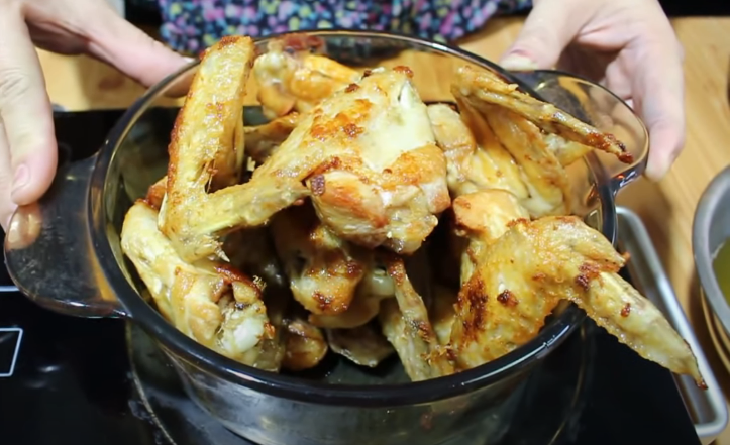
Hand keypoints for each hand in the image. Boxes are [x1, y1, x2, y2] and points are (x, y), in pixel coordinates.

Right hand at [0, 0, 188, 229]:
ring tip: (17, 227)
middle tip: (23, 229)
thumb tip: (189, 80)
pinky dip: (4, 162)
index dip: (25, 137)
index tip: (30, 189)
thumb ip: (130, 49)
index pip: (13, 85)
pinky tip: (14, 195)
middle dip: (3, 178)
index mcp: (1, 14)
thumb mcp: (81, 10)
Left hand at [500, 0, 683, 181]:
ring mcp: (623, 92)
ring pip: (615, 134)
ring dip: (594, 157)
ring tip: (568, 180)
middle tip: (592, 188)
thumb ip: (541, 35)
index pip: (666, 103)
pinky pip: (591, 127)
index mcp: (653, 53)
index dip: (664, 142)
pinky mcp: (600, 99)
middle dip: (622, 161)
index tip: (653, 174)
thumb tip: (514, 69)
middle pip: (643, 130)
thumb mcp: (564, 4)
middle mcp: (645, 80)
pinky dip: (574, 142)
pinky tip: (551, 156)